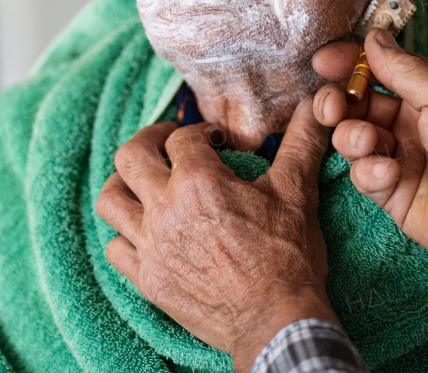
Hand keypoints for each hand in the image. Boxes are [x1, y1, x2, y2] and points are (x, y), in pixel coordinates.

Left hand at [97, 96, 339, 372]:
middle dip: (148, 140)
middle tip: (165, 142)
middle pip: (130, 156)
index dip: (200, 132)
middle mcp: (165, 209)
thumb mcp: (297, 193)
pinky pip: (115, 248)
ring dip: (123, 184)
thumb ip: (301, 143)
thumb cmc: (288, 258)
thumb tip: (317, 107)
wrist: (277, 320)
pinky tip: (142, 231)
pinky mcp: (147, 279)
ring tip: (143, 181)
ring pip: (110, 200)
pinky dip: (124, 234)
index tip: (214, 141)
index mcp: (199, 181)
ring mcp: (151, 246)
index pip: (183, 137)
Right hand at [311, 29, 427, 259]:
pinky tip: (389, 173)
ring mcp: (402, 159)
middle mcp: (413, 124)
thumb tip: (374, 38)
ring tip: (368, 141)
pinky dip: (369, 172)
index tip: (323, 62)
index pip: (378, 71)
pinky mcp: (394, 195)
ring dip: (352, 137)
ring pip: (352, 140)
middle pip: (356, 105)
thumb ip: (402, 66)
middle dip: (337, 102)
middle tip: (333, 107)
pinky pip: (364, 177)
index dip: (348, 64)